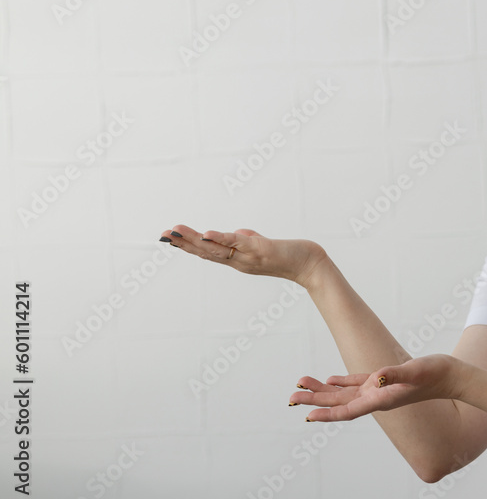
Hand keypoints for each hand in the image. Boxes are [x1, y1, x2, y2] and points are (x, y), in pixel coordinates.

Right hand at [159, 224, 327, 285]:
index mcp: (237, 259)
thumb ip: (247, 239)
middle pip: (206, 252)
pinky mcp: (262, 249)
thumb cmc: (288, 254)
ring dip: (195, 240)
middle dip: (184, 243)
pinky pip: (238, 244)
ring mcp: (249, 256)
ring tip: (175, 232)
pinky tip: (207, 234)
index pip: (208, 252)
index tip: (168, 238)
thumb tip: (237, 233)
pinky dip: (222, 239)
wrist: (311, 265)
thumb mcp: (262, 245)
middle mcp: (239, 261)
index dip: (188, 246)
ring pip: (217, 249)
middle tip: (162, 235)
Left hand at [290, 355, 461, 421]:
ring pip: (344, 393)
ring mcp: (379, 390)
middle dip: (315, 400)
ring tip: (301, 384)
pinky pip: (356, 384)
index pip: (348, 410)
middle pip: (339, 403)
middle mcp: (376, 397)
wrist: (453, 377)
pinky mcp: (384, 381)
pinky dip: (341, 383)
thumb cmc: (436, 374)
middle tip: (291, 396)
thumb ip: (396, 374)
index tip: (307, 415)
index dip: (327, 413)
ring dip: (323, 391)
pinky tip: (330, 380)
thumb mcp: (416, 370)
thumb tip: (377, 377)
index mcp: (381, 398)